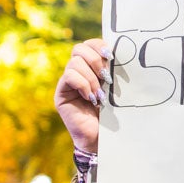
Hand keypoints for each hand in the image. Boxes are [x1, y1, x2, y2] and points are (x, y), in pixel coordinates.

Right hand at [54, 39, 109, 154]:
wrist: (105, 138)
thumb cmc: (114, 114)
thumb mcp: (116, 88)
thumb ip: (114, 71)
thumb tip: (122, 52)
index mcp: (91, 67)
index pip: (89, 44)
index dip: (99, 45)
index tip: (112, 56)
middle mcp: (77, 72)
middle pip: (78, 48)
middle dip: (95, 59)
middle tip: (106, 77)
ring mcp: (68, 83)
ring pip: (74, 63)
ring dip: (91, 77)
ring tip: (101, 95)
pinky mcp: (61, 94)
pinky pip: (68, 77)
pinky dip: (83, 84)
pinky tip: (91, 98)